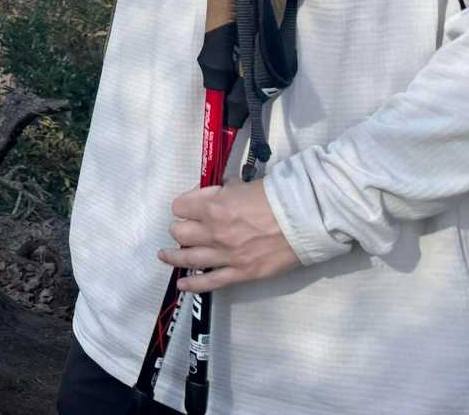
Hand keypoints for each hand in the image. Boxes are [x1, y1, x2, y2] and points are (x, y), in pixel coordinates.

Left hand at [158, 179, 300, 293]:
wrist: (303, 220)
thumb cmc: (275, 197)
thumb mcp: (241, 185)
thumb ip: (222, 191)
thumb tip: (216, 193)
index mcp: (212, 206)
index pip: (179, 207)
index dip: (184, 206)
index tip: (191, 207)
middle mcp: (213, 231)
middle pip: (179, 232)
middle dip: (181, 228)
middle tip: (187, 229)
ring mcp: (225, 254)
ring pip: (187, 257)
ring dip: (173, 256)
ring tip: (165, 255)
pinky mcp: (240, 273)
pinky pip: (210, 281)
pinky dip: (193, 284)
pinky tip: (182, 284)